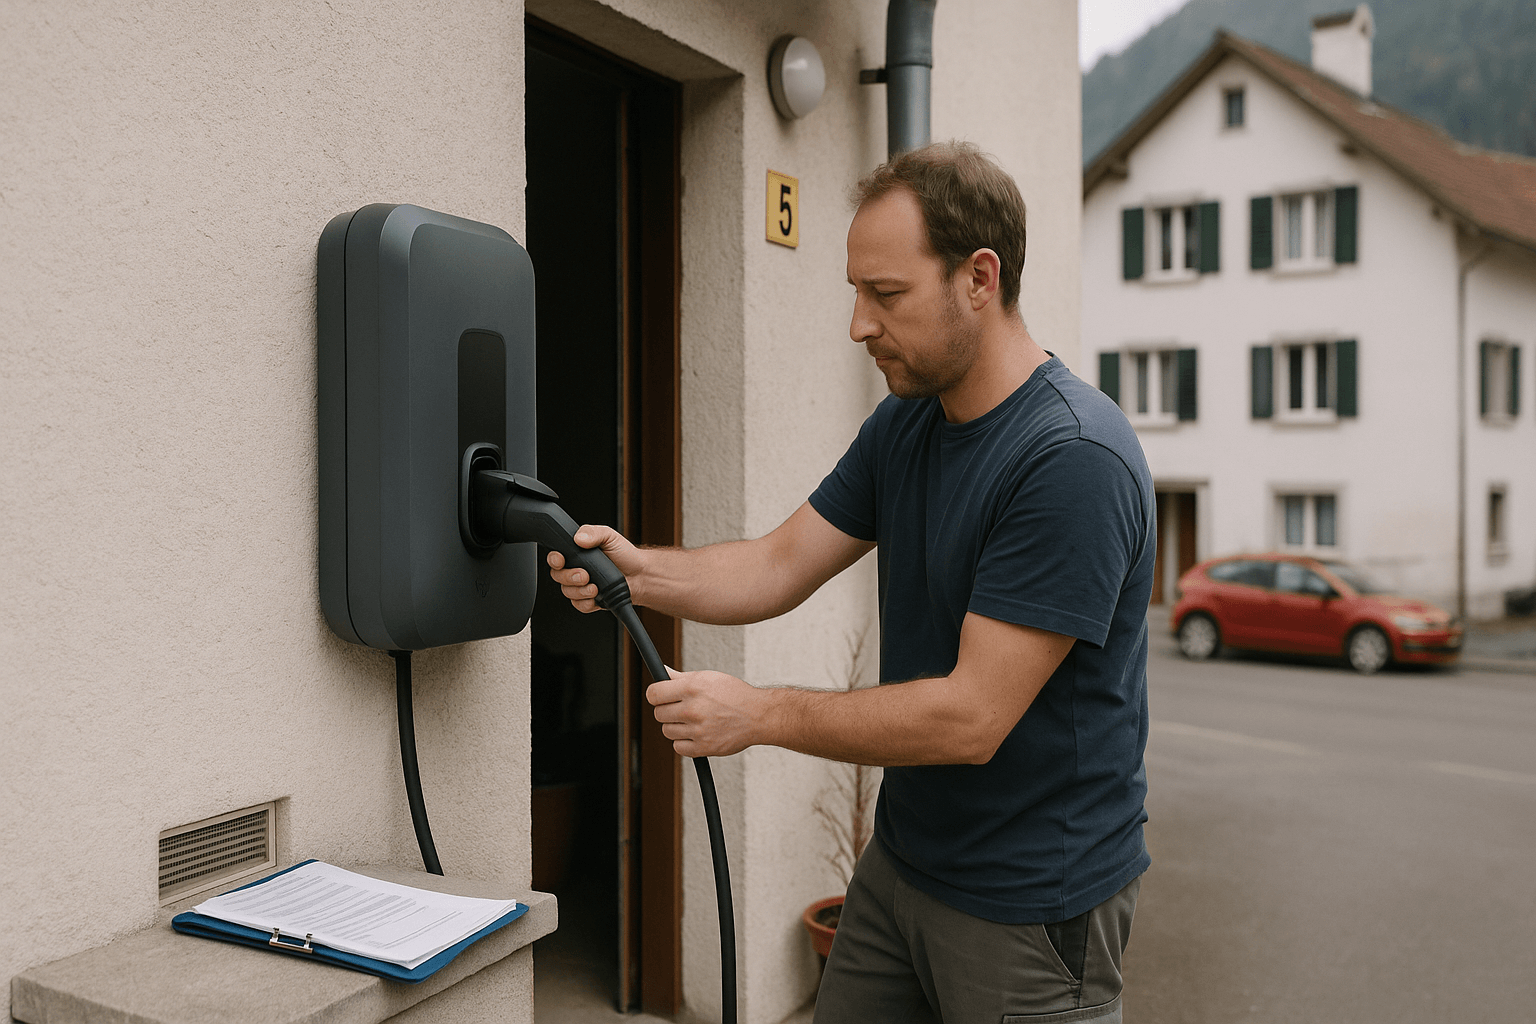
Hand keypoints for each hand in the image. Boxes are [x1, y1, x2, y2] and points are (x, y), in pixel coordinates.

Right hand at [547, 525, 643, 612]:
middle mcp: (575, 570)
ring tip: (595, 587)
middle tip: (585, 575)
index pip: (555, 557)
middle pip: (558, 576)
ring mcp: (581, 586)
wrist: (640, 575)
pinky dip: (586, 602)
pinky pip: (579, 605)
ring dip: (580, 591)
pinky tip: (596, 596)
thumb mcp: (609, 536)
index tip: (561, 560)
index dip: (554, 559)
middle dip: (569, 577)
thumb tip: (579, 537)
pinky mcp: (589, 600)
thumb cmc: (625, 555)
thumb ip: (593, 533)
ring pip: (567, 592)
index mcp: (576, 553)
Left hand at [646, 669, 764, 757]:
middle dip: (667, 710)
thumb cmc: (735, 695)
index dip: (656, 695)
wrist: (758, 715)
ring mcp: (697, 730)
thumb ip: (680, 677)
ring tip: (694, 721)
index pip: (653, 694)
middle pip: (658, 714)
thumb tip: (661, 671)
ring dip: (677, 727)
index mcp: (692, 688)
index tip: (661, 697)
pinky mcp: (703, 747)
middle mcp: (693, 709)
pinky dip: (684, 742)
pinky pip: (678, 747)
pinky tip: (697, 733)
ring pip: (667, 731)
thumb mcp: (708, 677)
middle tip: (682, 709)